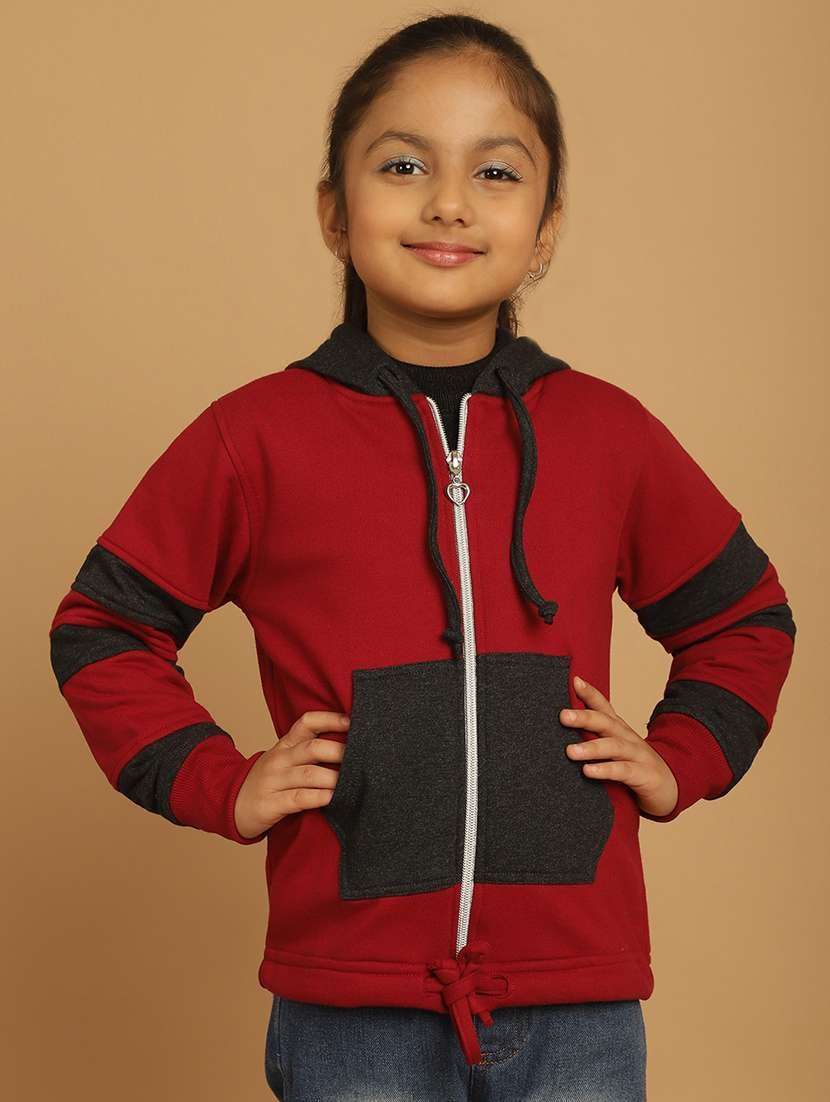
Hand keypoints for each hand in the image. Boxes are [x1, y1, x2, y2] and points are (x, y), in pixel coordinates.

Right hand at [233, 710, 350, 838]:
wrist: (231, 804)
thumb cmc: (269, 781)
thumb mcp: (284, 760)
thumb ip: (309, 752)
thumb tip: (350, 746)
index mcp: (285, 744)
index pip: (307, 722)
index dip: (330, 719)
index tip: (353, 722)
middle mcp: (279, 759)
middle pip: (313, 748)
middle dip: (339, 752)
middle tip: (362, 758)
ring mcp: (274, 781)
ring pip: (309, 775)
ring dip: (334, 778)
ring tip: (353, 782)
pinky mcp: (271, 804)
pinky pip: (298, 798)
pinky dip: (319, 798)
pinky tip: (333, 799)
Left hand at [561, 676, 678, 817]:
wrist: (669, 788)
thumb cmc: (634, 766)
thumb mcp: (614, 750)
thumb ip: (593, 740)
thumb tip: (559, 735)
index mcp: (619, 729)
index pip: (604, 707)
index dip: (591, 693)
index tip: (575, 681)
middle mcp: (628, 738)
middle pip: (606, 723)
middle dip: (585, 717)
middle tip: (563, 716)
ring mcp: (638, 755)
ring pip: (614, 747)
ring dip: (591, 748)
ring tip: (570, 751)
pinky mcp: (645, 775)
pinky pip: (623, 771)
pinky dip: (605, 770)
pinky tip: (587, 771)